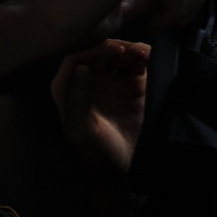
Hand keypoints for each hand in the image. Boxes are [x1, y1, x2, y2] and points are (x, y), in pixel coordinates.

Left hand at [50, 37, 148, 216]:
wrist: (121, 168)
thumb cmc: (95, 151)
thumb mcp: (82, 129)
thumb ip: (78, 99)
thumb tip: (82, 68)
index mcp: (68, 89)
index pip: (76, 60)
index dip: (93, 52)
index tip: (111, 52)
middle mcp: (88, 80)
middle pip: (98, 53)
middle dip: (113, 49)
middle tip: (129, 52)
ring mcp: (111, 80)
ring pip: (118, 55)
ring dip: (129, 50)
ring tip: (142, 53)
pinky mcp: (132, 83)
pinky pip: (136, 64)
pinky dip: (143, 56)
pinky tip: (148, 57)